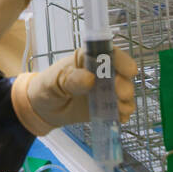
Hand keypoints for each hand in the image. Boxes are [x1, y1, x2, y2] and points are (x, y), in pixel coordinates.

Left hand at [10, 46, 136, 136]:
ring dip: (126, 100)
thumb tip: (90, 79)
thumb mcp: (54, 81)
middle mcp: (101, 73)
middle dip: (125, 84)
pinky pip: (119, 108)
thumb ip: (70, 79)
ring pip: (124, 92)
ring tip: (120, 108)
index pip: (108, 54)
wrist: (43, 109)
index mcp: (88, 59)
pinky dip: (123, 113)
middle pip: (121, 74)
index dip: (121, 60)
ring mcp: (105, 90)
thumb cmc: (46, 87)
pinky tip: (120, 117)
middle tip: (121, 94)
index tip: (129, 70)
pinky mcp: (106, 106)